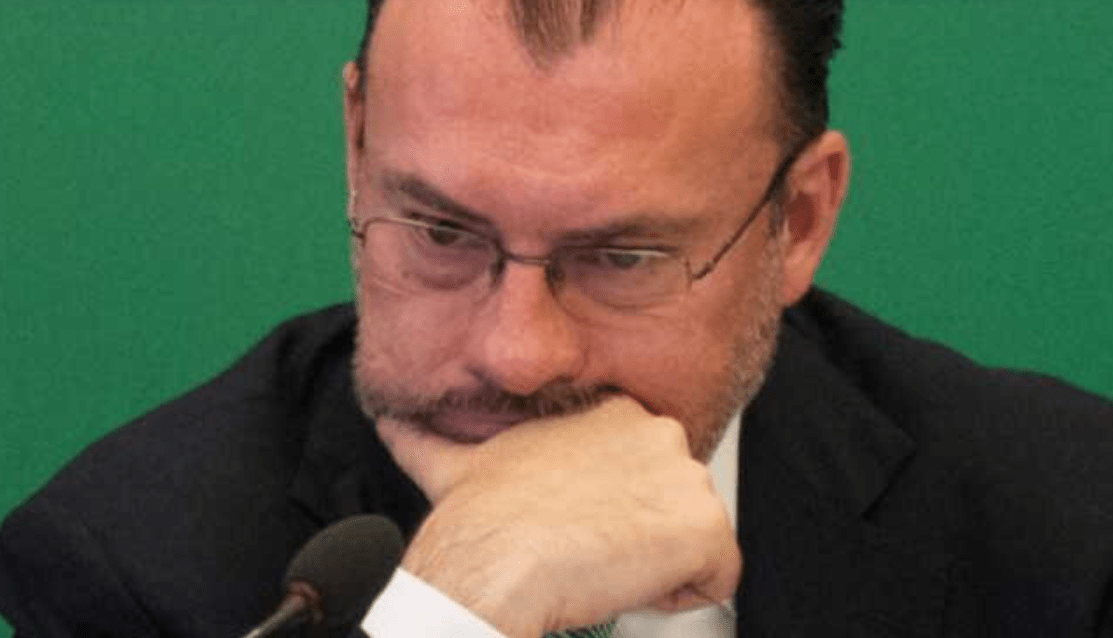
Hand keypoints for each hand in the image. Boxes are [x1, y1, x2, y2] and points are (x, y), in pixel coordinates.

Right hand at [376, 396, 740, 637]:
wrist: (493, 562)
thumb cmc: (481, 521)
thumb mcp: (457, 464)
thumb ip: (429, 440)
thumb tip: (393, 426)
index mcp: (612, 412)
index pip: (646, 468)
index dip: (616, 509)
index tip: (582, 530)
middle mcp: (658, 433)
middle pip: (676, 503)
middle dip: (641, 537)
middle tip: (589, 555)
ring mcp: (686, 478)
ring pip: (697, 540)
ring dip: (656, 568)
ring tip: (602, 572)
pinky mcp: (704, 528)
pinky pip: (718, 578)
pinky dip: (679, 598)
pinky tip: (627, 590)